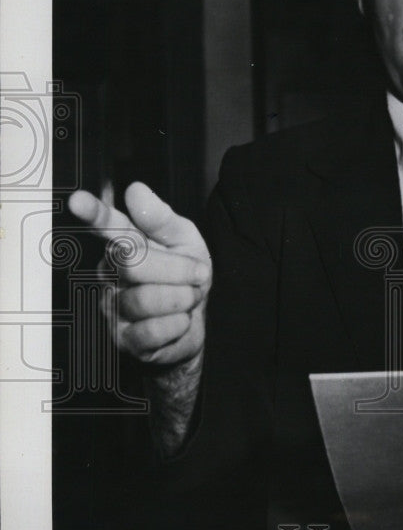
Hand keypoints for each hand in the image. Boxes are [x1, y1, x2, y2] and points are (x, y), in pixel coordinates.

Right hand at [68, 182, 211, 367]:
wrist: (196, 320)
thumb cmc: (185, 274)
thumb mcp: (183, 239)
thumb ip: (161, 217)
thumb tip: (135, 191)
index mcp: (124, 242)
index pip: (106, 225)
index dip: (92, 213)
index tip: (78, 201)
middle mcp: (111, 272)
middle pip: (133, 263)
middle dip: (177, 270)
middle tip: (198, 275)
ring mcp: (113, 306)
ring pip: (145, 298)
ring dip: (181, 298)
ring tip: (187, 298)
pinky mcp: (123, 338)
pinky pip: (152, 330)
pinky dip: (177, 324)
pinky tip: (179, 320)